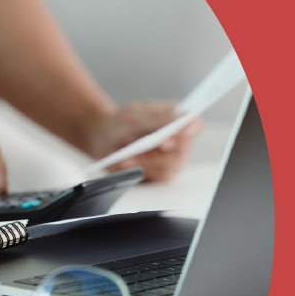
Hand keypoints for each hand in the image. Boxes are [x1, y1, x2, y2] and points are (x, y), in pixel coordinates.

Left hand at [85, 101, 201, 181]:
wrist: (100, 141)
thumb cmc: (118, 124)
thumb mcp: (133, 116)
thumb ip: (158, 118)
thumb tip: (184, 116)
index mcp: (174, 118)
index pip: (194, 125)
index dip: (190, 130)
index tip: (178, 134)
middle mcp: (177, 139)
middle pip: (183, 150)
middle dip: (159, 151)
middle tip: (144, 148)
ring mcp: (170, 158)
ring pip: (171, 167)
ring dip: (147, 162)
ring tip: (127, 156)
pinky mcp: (160, 174)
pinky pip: (160, 179)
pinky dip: (142, 172)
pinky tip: (127, 164)